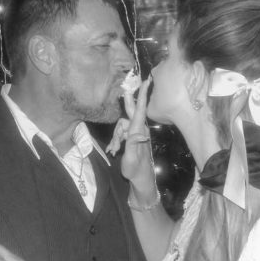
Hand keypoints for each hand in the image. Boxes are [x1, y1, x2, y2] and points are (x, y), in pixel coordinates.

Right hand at [106, 79, 155, 194]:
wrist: (139, 179)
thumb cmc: (136, 169)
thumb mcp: (132, 158)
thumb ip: (133, 143)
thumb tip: (139, 133)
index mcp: (138, 131)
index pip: (140, 110)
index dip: (142, 95)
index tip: (147, 81)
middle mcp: (137, 130)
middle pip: (129, 113)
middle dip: (127, 102)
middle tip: (125, 89)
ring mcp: (133, 134)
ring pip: (120, 127)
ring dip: (115, 137)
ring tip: (113, 150)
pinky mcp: (130, 139)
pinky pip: (120, 135)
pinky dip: (115, 141)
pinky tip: (112, 151)